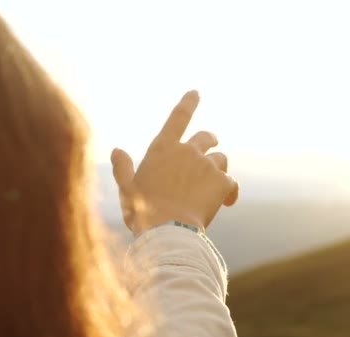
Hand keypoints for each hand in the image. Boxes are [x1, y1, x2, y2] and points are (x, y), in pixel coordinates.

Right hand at [111, 90, 238, 233]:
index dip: (187, 103)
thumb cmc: (142, 210)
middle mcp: (186, 151)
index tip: (196, 92)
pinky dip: (231, 191)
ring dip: (218, 168)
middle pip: (207, 137)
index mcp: (162, 149)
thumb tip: (117, 150)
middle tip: (213, 145)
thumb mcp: (126, 188)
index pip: (177, 118)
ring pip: (221, 159)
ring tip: (212, 186)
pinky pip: (232, 182)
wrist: (167, 231)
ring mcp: (206, 165)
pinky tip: (227, 202)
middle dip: (210, 140)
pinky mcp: (221, 182)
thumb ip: (123, 167)